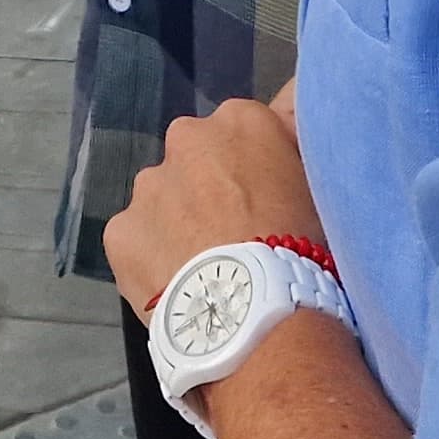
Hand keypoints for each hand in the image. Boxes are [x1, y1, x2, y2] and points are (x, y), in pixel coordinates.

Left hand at [102, 96, 327, 317]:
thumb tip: (285, 135)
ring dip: (178, 223)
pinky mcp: (120, 232)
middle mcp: (186, 138)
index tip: (267, 206)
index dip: (256, 173)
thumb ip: (292, 155)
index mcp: (241, 120)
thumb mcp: (319, 191)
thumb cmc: (304, 252)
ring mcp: (148, 186)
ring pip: (163, 200)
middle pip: (197, 159)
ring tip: (206, 270)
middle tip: (234, 237)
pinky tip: (177, 287)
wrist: (257, 318)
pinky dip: (151, 259)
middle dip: (209, 189)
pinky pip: (137, 241)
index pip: (245, 133)